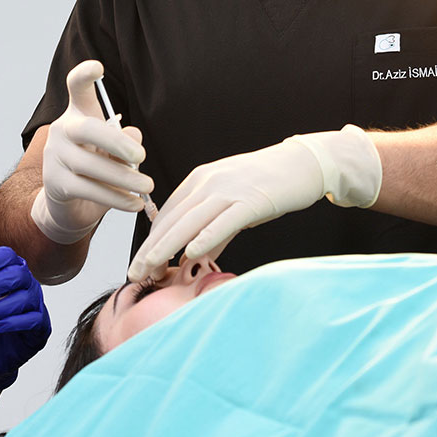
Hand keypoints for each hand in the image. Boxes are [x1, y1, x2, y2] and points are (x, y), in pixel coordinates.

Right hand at [30, 60, 152, 243]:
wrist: (69, 205)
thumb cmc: (97, 167)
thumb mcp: (115, 151)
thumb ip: (126, 141)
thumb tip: (135, 138)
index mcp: (78, 113)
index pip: (76, 87)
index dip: (84, 75)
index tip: (98, 68)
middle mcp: (63, 130)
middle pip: (88, 129)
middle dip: (116, 143)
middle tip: (141, 157)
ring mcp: (55, 157)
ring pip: (91, 165)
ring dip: (124, 178)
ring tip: (147, 185)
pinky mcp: (57, 184)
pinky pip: (90, 190)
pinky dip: (116, 198)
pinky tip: (135, 202)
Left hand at [127, 126, 380, 281]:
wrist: (302, 162)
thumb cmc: (267, 183)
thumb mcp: (232, 203)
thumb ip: (212, 228)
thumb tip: (193, 255)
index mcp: (199, 179)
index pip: (167, 214)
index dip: (151, 241)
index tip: (139, 264)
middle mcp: (208, 181)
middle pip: (172, 219)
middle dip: (150, 248)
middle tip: (134, 273)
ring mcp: (228, 189)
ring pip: (190, 221)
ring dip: (167, 247)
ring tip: (151, 269)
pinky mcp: (251, 200)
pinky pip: (224, 221)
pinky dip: (206, 237)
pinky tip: (191, 253)